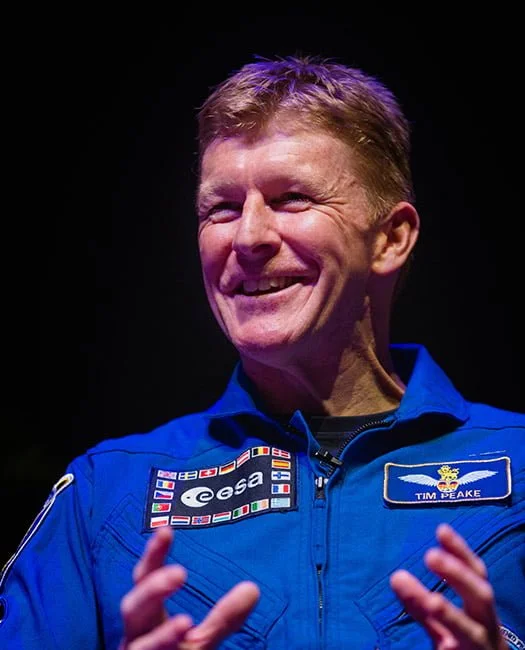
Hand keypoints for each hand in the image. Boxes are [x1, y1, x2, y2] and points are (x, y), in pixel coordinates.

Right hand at [119, 526, 259, 648]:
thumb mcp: (203, 638)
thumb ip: (224, 617)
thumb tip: (253, 589)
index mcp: (148, 615)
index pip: (145, 578)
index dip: (153, 555)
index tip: (166, 529)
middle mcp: (137, 633)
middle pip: (133, 607)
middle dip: (153, 589)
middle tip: (180, 573)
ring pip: (140, 644)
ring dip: (162, 634)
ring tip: (184, 622)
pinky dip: (164, 647)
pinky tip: (182, 634)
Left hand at [390, 523, 505, 649]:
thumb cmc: (463, 640)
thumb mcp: (442, 619)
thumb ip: (421, 601)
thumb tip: (396, 577)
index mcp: (479, 605)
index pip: (475, 572)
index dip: (460, 551)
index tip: (441, 529)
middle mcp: (486, 624)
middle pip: (480, 595)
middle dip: (457, 575)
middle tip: (430, 555)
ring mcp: (481, 647)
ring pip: (471, 631)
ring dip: (451, 615)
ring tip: (432, 602)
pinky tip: (441, 647)